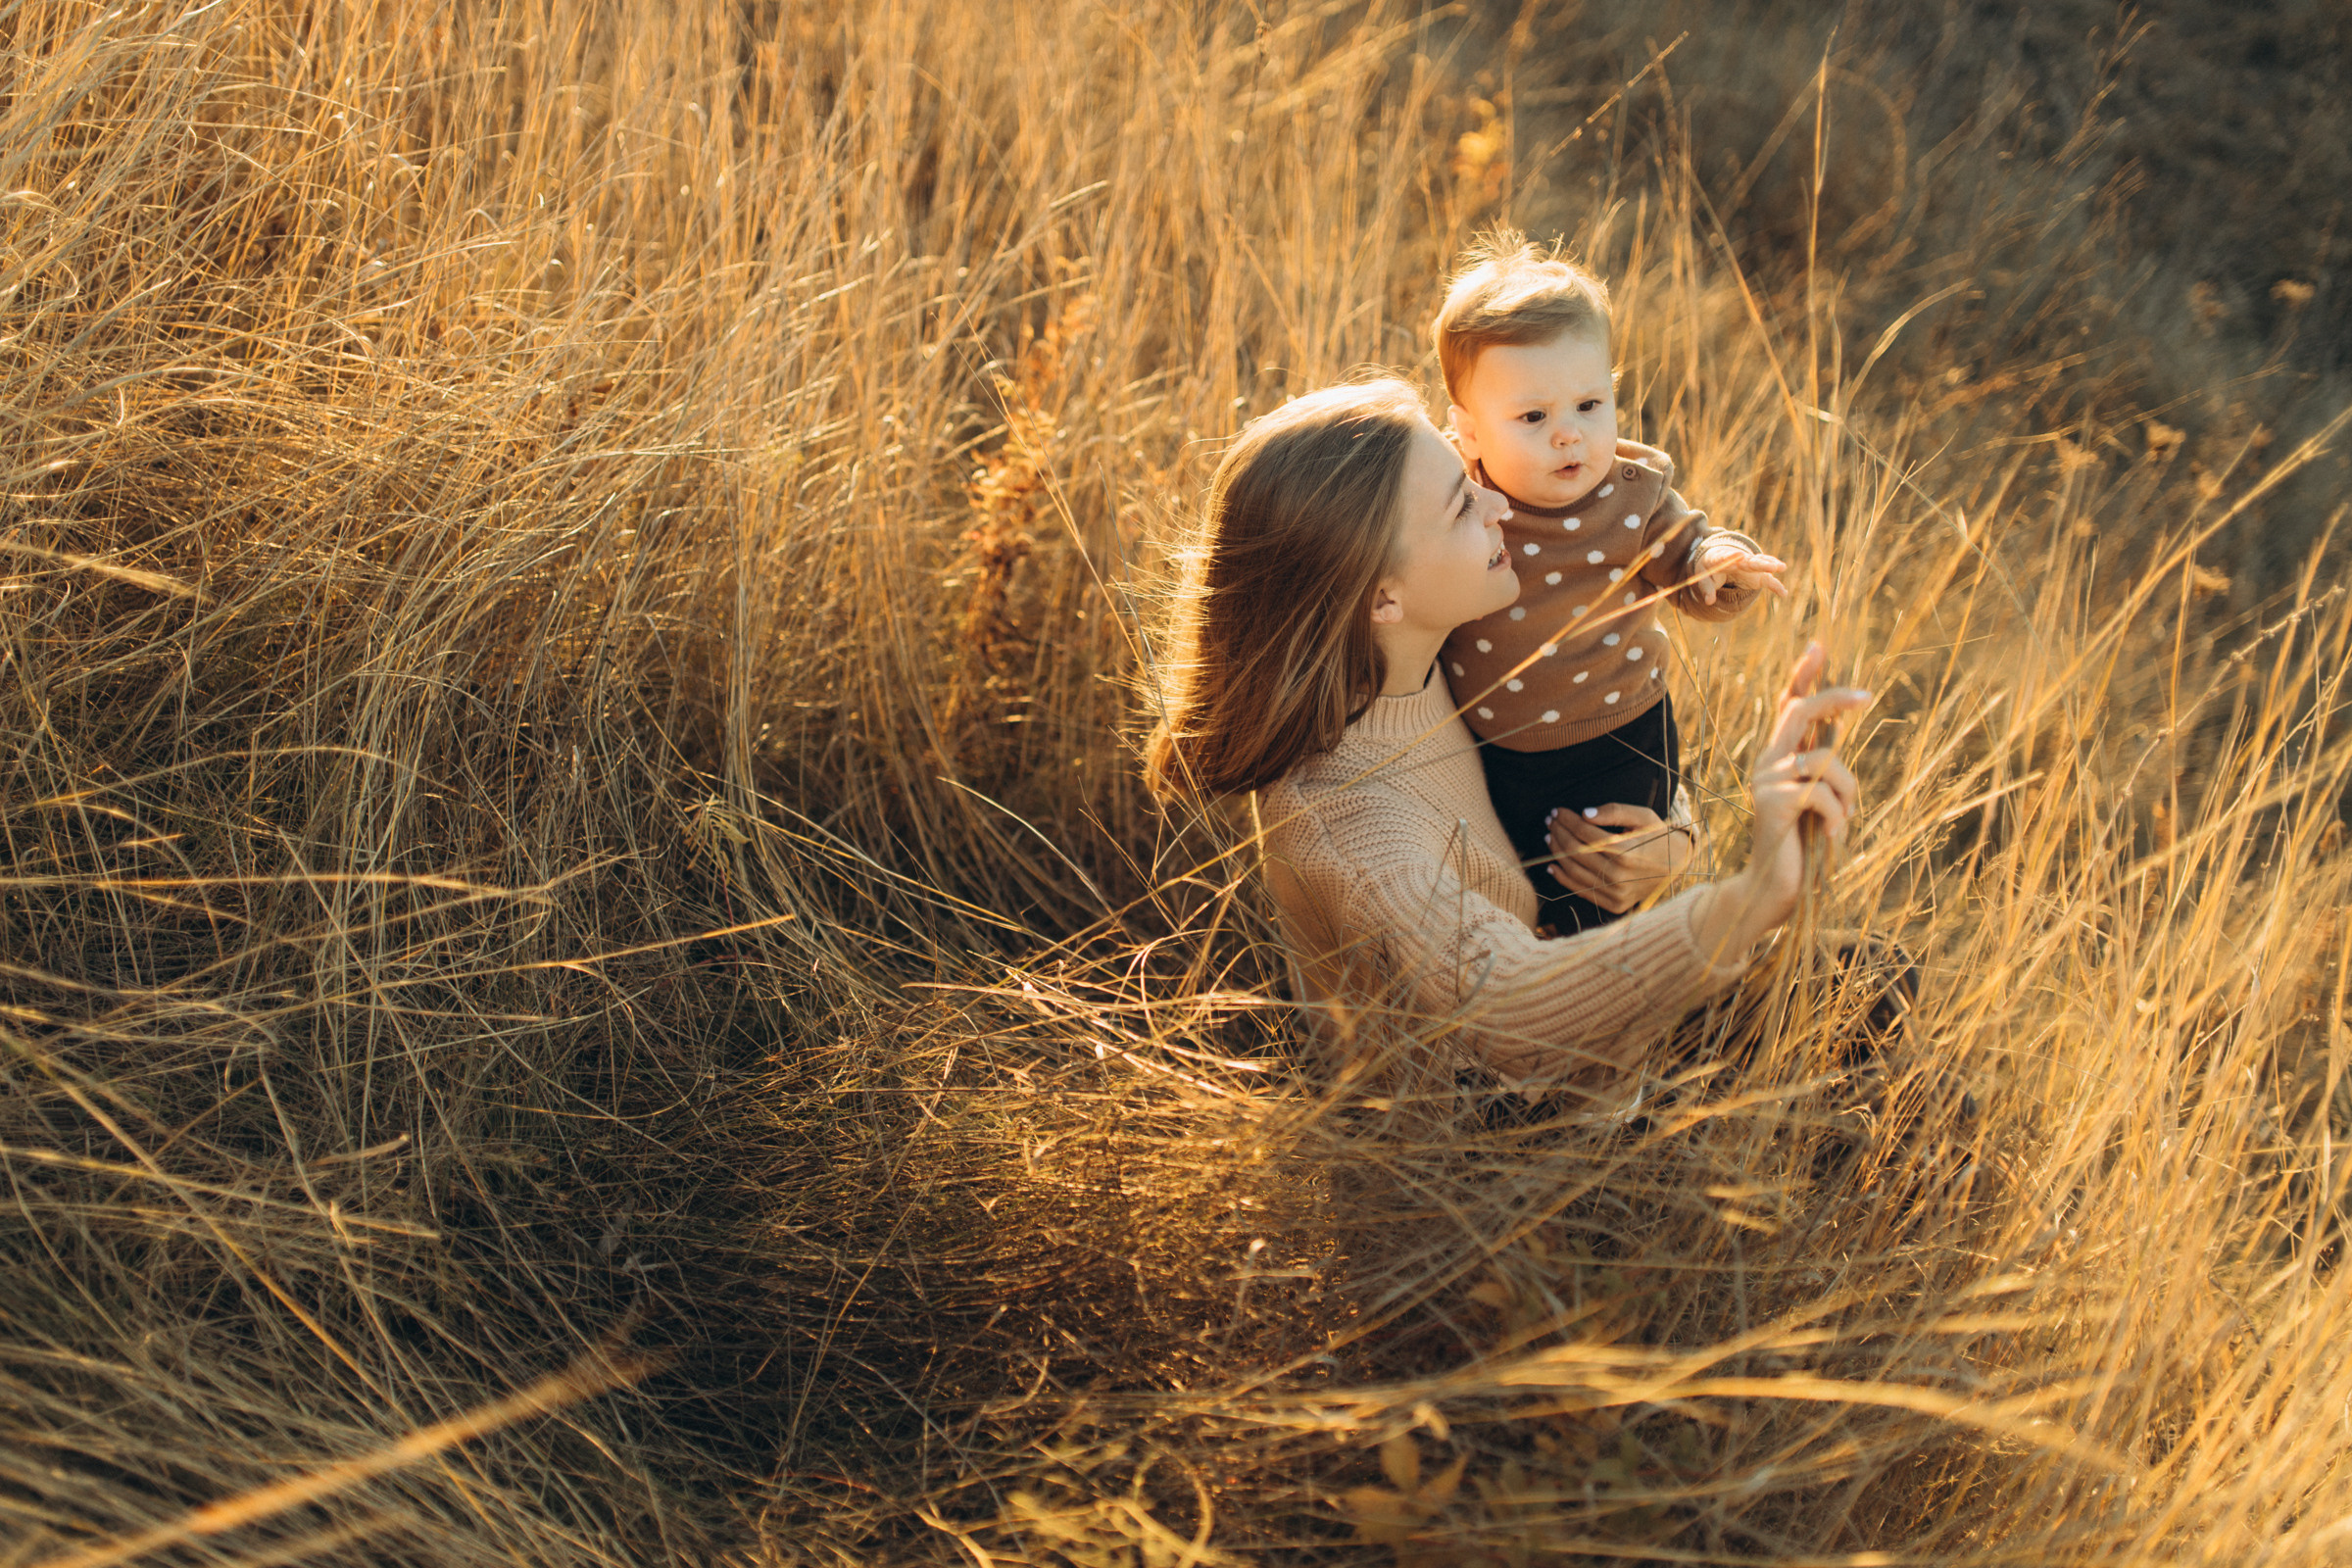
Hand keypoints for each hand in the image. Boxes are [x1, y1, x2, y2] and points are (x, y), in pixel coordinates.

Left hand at [1543, 803, 1695, 913]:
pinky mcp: (1614, 905)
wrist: (1676, 865)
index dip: (1568, 820)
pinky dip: (1562, 877)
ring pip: (1574, 871)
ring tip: (1550, 837)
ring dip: (1557, 852)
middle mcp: (1619, 875)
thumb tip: (1585, 814)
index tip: (1557, 811)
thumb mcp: (1642, 816)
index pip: (1585, 833)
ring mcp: (1616, 893)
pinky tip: (1552, 864)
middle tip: (1550, 821)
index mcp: (1627, 851)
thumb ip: (1615, 811)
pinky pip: (1580, 890)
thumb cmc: (1656, 836)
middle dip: (1559, 833)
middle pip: (1576, 851)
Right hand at [1690, 643, 1869, 962]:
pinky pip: (1823, 792)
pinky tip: (1829, 838)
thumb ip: (1821, 769)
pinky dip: (1837, 817)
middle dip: (1835, 699)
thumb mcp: (1816, 801)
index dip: (1802, 676)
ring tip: (1839, 824)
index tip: (1818, 645)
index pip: (1787, 707)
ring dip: (1847, 794)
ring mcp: (1766, 780)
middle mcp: (1767, 762)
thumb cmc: (1801, 849)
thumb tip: (1839, 730)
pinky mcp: (1772, 802)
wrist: (1773, 891)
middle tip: (1868, 696)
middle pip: (1800, 711)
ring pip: (1826, 761)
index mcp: (1779, 759)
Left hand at [1693, 542, 1790, 603]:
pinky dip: (1775, 585)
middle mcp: (1739, 560)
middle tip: (1771, 566)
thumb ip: (1707, 589)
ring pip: (1761, 565)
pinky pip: (1767, 579)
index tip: (1740, 555)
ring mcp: (1750, 565)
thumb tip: (1709, 602)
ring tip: (1782, 568)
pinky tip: (1783, 594)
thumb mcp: (1703, 577)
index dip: (1733, 557)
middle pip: (1750, 561)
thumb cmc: (1709, 568)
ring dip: (1771, 566)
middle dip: (1760, 563)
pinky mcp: (1757, 574)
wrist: (1718, 560)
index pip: (1727, 557)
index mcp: (1723, 558)